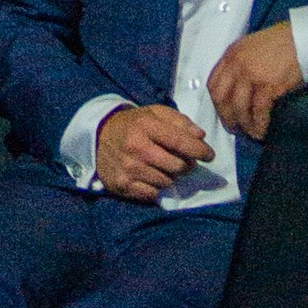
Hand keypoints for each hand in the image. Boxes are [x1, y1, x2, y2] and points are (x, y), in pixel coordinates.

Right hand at [95, 102, 210, 200]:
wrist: (98, 135)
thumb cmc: (134, 124)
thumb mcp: (155, 113)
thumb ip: (180, 122)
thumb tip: (200, 136)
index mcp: (145, 126)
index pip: (180, 141)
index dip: (200, 150)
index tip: (209, 155)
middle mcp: (135, 147)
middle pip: (177, 166)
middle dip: (186, 165)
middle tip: (184, 161)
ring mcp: (128, 168)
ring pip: (166, 182)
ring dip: (170, 176)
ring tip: (164, 167)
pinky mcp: (121, 184)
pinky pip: (152, 194)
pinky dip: (156, 188)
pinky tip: (151, 177)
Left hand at [207, 22, 303, 141]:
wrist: (304, 38)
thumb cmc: (284, 41)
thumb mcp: (253, 46)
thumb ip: (242, 62)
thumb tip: (239, 87)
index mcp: (232, 53)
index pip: (213, 83)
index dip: (217, 102)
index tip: (223, 112)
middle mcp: (237, 64)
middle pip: (221, 98)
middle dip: (226, 116)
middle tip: (233, 128)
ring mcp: (251, 74)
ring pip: (238, 107)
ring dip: (243, 124)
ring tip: (250, 132)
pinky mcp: (268, 85)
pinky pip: (258, 111)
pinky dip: (259, 124)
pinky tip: (262, 131)